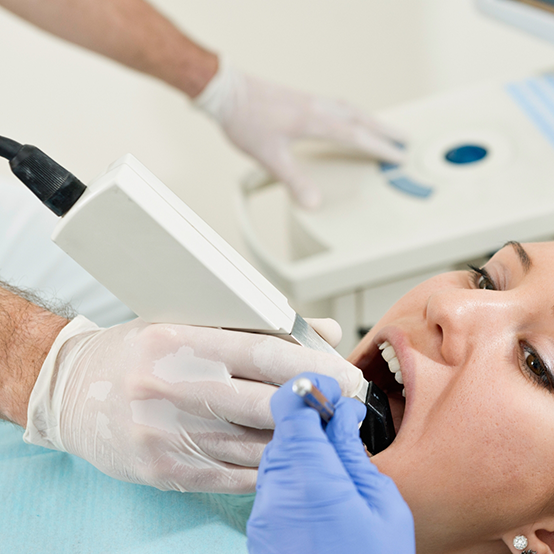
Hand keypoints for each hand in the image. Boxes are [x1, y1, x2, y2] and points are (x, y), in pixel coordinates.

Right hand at [23, 317, 360, 493]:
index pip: (260, 353)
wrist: (72, 390)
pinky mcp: (162, 470)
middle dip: (315, 404)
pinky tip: (289, 454)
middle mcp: (168, 387)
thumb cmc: (136, 351)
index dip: (310, 365)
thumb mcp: (187, 321)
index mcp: (176, 342)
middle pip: (263, 402)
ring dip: (298, 438)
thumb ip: (256, 325)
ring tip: (326, 427)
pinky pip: (232, 474)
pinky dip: (267, 465)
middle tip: (348, 402)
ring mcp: (164, 434)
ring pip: (253, 444)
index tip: (343, 372)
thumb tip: (320, 331)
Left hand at [195, 58, 405, 208]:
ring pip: (350, 108)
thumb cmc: (245, 121)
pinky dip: (352, 113)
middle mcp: (316, 107)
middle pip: (360, 118)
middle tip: (404, 139)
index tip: (398, 156)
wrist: (225, 91)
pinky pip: (337, 104)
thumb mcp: (270, 157)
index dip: (379, 147)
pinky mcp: (300, 98)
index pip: (356, 136)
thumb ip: (295, 181)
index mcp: (314, 121)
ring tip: (383, 129)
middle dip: (384, 130)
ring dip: (370, 119)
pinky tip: (346, 119)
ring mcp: (309, 100)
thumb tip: (313, 203)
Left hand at [247, 372, 414, 553]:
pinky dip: (295, 473)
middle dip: (312, 421)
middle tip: (341, 430)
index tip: (329, 390)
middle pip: (283, 427)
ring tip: (337, 467)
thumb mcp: (382, 507)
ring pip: (279, 453)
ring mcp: (264, 508)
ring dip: (304, 448)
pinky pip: (275, 481)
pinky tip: (321, 492)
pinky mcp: (261, 525)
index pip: (290, 405)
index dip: (309, 389)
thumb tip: (342, 417)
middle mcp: (277, 487)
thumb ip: (355, 453)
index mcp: (310, 475)